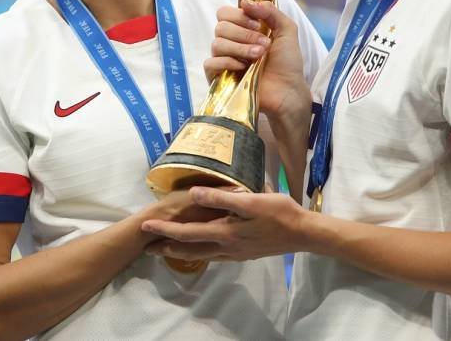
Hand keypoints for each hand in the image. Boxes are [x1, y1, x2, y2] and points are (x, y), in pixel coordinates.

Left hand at [140, 186, 310, 260]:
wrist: (303, 233)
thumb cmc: (279, 211)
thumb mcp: (251, 200)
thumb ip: (221, 198)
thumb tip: (195, 194)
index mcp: (226, 232)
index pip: (188, 232)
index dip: (166, 229)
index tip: (146, 226)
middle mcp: (227, 246)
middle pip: (190, 248)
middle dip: (167, 246)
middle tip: (147, 247)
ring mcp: (235, 253)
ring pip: (201, 255)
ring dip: (181, 252)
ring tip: (165, 250)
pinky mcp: (244, 254)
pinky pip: (214, 256)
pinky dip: (200, 253)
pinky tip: (200, 251)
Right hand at [205, 0, 310, 120]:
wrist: (288, 90)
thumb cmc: (287, 63)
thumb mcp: (287, 30)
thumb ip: (270, 11)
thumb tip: (246, 2)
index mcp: (242, 29)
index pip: (224, 13)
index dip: (239, 16)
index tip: (258, 25)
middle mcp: (230, 42)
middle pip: (220, 26)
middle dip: (243, 34)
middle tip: (263, 44)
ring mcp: (224, 60)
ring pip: (216, 44)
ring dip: (240, 48)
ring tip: (259, 56)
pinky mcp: (219, 77)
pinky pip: (210, 63)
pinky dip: (227, 62)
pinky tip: (243, 67)